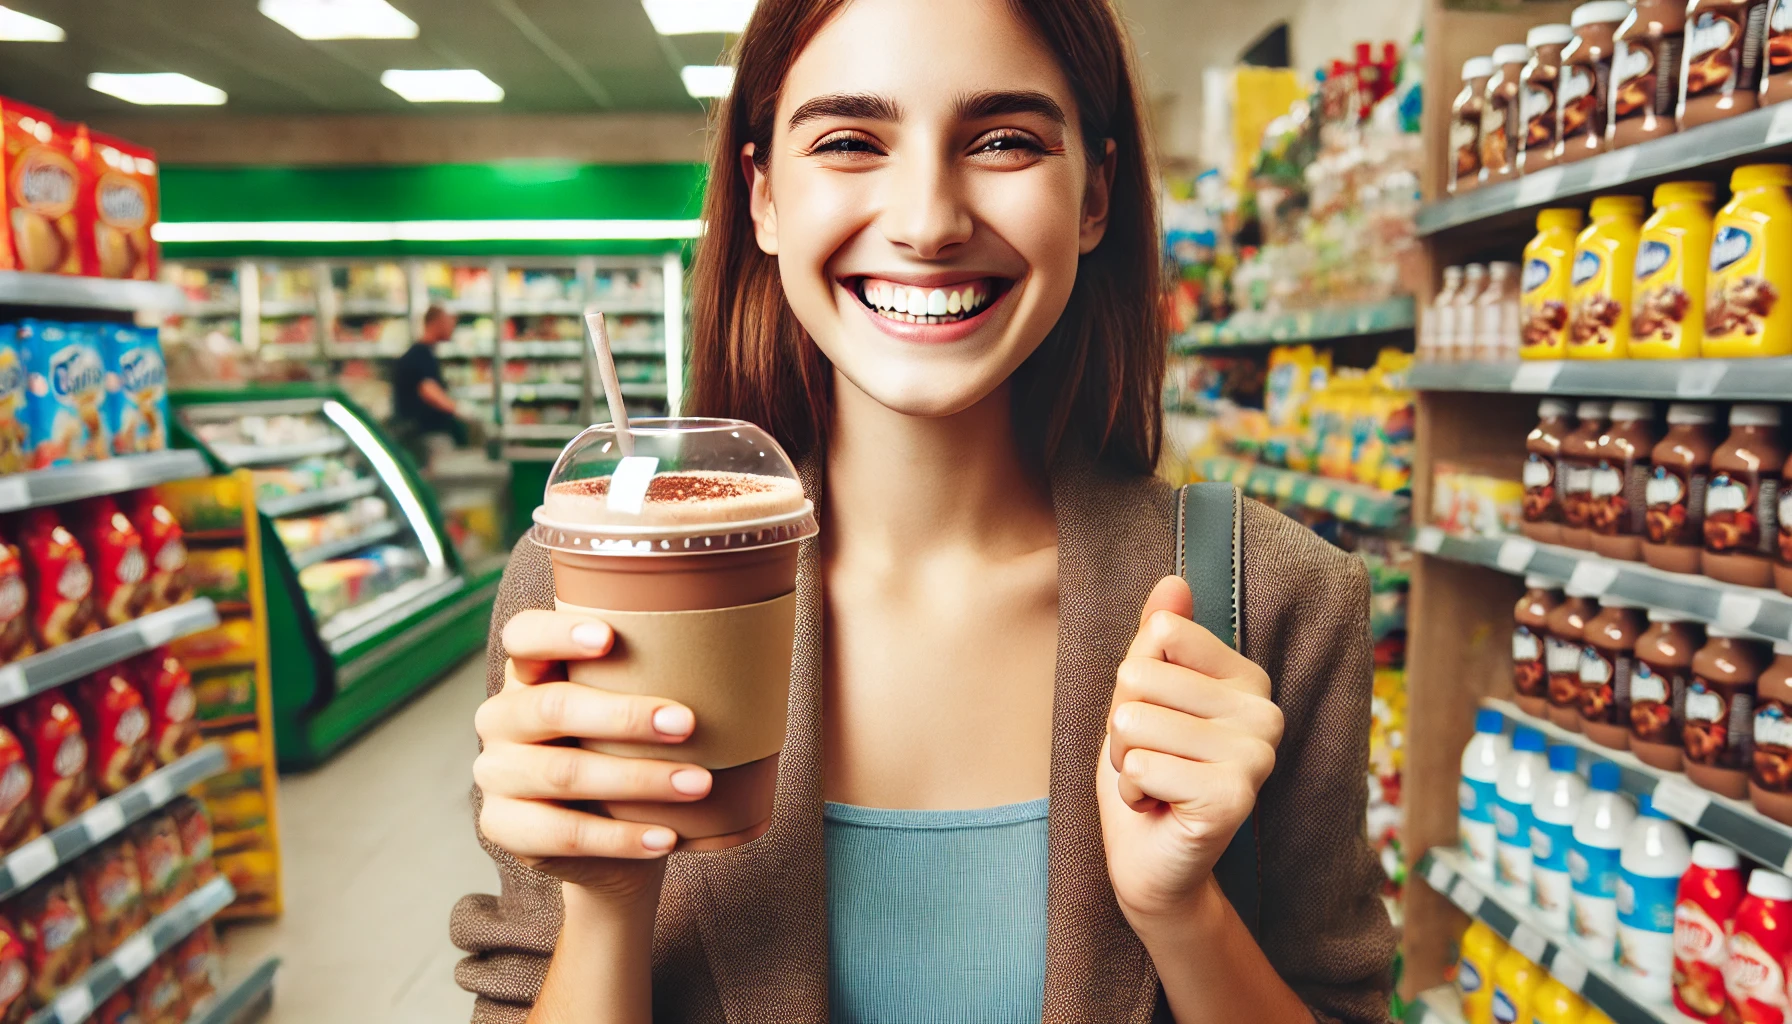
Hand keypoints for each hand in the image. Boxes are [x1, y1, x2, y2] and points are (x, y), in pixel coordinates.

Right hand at [473, 609, 713, 903]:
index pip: (523, 637)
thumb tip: (743, 645)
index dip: (557, 634)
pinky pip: (564, 833)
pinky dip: (622, 838)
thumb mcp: (631, 711)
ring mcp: (496, 774)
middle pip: (552, 708)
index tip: (610, 637)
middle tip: (687, 724)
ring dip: (638, 779)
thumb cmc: (630, 753)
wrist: (610, 841)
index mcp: (529, 673)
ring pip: (564, 773)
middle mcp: (501, 718)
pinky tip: (668, 838)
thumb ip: (652, 677)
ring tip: (699, 784)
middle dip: (625, 715)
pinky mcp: (504, 827)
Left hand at [1098, 576, 1281, 925]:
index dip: (1133, 682)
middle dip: (1123, 726)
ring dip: (1126, 761)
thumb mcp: (1141, 696)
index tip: (1156, 719)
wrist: (1149, 857)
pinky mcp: (1234, 796)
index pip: (1160, 636)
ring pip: (1134, 722)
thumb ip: (1157, 640)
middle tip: (1151, 759)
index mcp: (1247, 678)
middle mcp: (1265, 712)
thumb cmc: (1147, 770)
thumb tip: (1174, 582)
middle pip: (1138, 677)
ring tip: (1154, 783)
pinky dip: (1132, 791)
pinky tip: (1159, 807)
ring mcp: (1256, 756)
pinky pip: (1141, 766)